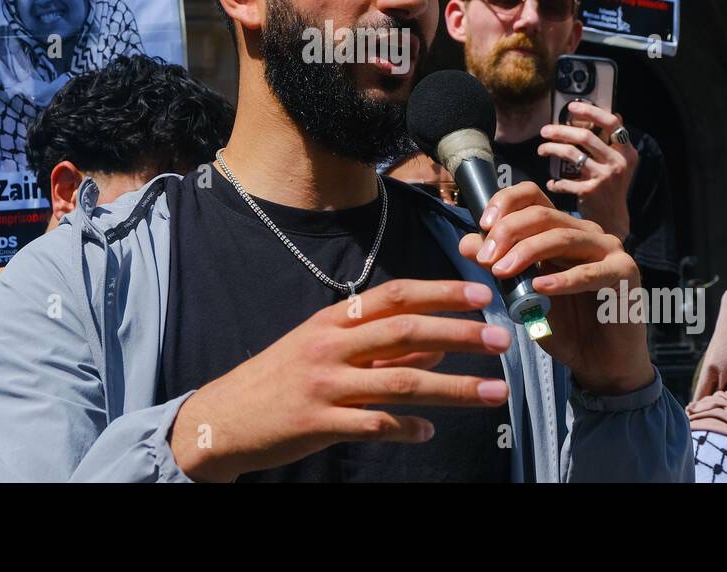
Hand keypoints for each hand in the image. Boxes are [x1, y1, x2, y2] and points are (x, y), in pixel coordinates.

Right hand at [169, 279, 510, 481]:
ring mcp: (325, 384)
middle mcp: (332, 345)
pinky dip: (408, 428)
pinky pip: (375, 425)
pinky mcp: (319, 423)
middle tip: (502, 341)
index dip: (441, 293)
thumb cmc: (280, 379)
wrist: (224, 418)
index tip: (482, 295)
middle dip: (460, 334)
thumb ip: (379, 345)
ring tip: (495, 392)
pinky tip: (429, 432)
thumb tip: (436, 340)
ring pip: (401, 380)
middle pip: (406, 331)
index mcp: (334, 320)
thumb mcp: (325, 350)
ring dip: (454, 386)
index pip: (396, 296)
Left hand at [461, 182, 653, 395]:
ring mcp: (608, 249)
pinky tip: (540, 288)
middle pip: (543, 213)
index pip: (532, 195)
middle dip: (508, 233)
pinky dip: (562, 279)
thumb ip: (499, 267)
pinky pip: (590, 272)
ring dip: (527, 251)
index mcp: (560, 229)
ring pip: (562, 237)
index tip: (482, 225)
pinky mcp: (624, 273)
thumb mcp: (522, 295)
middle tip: (485, 259)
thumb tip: (467, 242)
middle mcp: (585, 232)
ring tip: (502, 272)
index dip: (505, 202)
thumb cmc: (564, 325)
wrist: (601, 362)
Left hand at [538, 101, 637, 241]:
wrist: (613, 220)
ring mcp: (605, 177)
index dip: (591, 112)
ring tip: (541, 150)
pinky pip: (565, 180)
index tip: (571, 107)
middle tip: (544, 131)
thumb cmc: (611, 187)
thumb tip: (615, 112)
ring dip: (552, 149)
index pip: (612, 123)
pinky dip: (555, 182)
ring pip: (572, 154)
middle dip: (560, 131)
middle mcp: (618, 162)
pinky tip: (551, 183)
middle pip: (585, 137)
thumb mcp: (619, 163)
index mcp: (627, 151)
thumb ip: (614, 142)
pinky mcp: (590, 192)